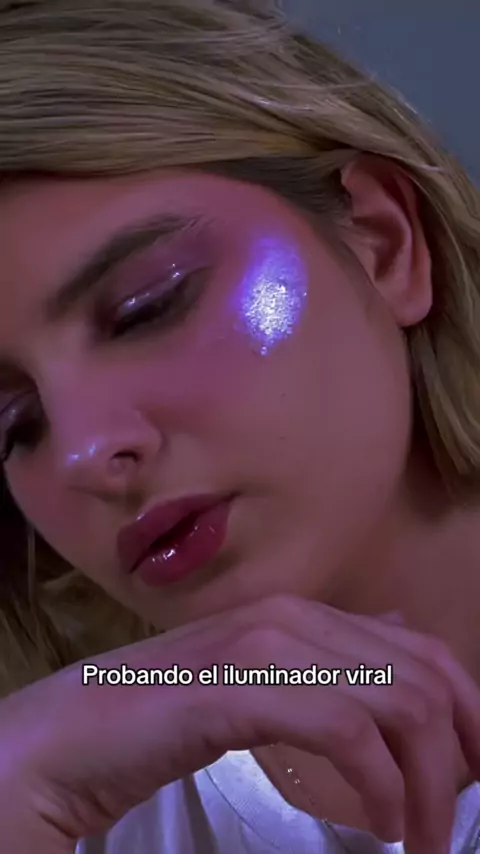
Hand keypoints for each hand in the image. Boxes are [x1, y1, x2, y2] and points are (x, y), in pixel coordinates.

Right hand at [1, 594, 478, 853]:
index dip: (467, 710)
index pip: (423, 650)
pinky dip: (381, 788)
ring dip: (428, 785)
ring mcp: (265, 648)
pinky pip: (345, 734)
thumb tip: (394, 636)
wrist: (73, 733)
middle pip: (423, 676)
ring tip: (423, 840)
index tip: (474, 772)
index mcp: (303, 615)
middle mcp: (293, 618)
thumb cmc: (168, 716)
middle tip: (457, 818)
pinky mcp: (239, 691)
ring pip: (397, 704)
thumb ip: (327, 657)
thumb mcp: (261, 677)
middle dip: (460, 752)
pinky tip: (380, 826)